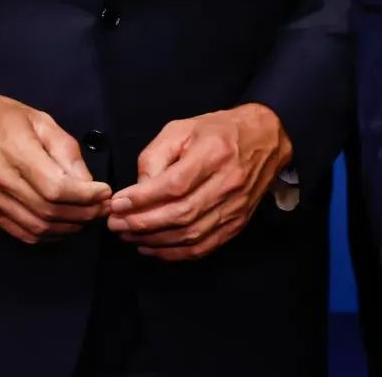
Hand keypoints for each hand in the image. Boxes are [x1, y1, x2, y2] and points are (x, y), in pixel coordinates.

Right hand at [0, 86, 111, 244]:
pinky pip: (21, 233)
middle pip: (49, 211)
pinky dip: (47, 235)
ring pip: (37, 227)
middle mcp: (1, 181)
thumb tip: (87, 181)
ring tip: (87, 217)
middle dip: (83, 214)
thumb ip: (64, 149)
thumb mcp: (38, 119)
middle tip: (102, 207)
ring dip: (68, 228)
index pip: (56, 188)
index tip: (105, 192)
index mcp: (16, 152)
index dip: (86, 196)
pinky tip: (63, 226)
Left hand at [107, 103, 292, 261]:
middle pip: (181, 214)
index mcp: (213, 154)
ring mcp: (235, 207)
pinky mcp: (237, 223)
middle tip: (115, 224)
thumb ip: (156, 155)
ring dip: (154, 240)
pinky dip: (175, 253)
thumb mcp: (182, 129)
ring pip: (190, 235)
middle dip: (142, 223)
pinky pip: (203, 247)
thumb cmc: (219, 131)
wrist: (265, 139)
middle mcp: (227, 183)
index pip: (174, 184)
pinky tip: (153, 247)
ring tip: (128, 236)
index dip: (143, 198)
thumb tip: (139, 188)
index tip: (118, 204)